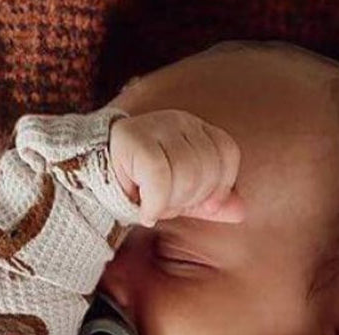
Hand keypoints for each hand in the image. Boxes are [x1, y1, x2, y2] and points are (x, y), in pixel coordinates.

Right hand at [107, 109, 244, 226]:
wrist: (97, 181)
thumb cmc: (145, 188)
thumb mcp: (184, 198)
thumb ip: (213, 203)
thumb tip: (241, 211)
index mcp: (196, 128)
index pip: (227, 152)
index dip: (221, 185)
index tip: (204, 204)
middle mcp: (179, 119)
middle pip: (207, 167)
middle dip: (189, 198)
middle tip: (168, 204)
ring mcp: (155, 124)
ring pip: (185, 172)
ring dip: (171, 203)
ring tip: (155, 204)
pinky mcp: (132, 138)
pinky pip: (159, 177)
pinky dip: (154, 204)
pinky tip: (145, 211)